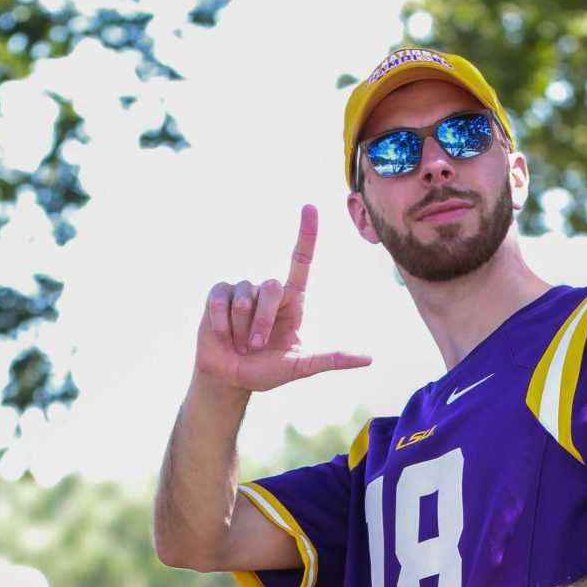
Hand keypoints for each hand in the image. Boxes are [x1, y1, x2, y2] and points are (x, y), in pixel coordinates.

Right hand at [194, 207, 371, 394]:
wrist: (229, 378)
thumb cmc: (266, 370)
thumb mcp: (300, 367)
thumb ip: (331, 360)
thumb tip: (368, 359)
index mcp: (292, 301)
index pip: (300, 261)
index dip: (306, 234)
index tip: (310, 208)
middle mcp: (268, 290)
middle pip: (271, 287)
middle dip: (263, 323)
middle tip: (256, 346)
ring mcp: (242, 290)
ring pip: (244, 298)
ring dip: (242, 328)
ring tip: (239, 342)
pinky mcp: (218, 295)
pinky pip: (220, 302)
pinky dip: (222, 325)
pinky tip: (222, 335)